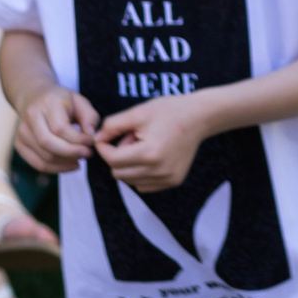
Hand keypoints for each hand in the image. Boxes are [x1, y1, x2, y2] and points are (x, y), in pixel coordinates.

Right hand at [14, 82, 99, 173]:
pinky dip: (56, 169)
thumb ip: (90, 118)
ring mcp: (22, 131)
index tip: (91, 142)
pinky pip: (38, 164)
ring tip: (80, 159)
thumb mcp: (81, 102)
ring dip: (65, 163)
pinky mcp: (20, 144)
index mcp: (48, 102)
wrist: (34, 97)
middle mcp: (31, 116)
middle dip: (71, 153)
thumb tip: (91, 137)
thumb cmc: (62, 101)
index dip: (77, 139)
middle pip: (47, 143)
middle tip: (88, 154)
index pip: (59, 128)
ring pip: (43, 156)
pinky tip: (69, 164)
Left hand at [96, 93, 214, 193]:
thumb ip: (112, 125)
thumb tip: (97, 139)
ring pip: (130, 181)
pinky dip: (140, 173)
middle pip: (118, 173)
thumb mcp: (137, 113)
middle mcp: (159, 171)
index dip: (104, 148)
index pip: (113, 160)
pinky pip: (143, 185)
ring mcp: (168, 178)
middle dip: (117, 156)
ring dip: (129, 166)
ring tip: (142, 146)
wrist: (200, 117)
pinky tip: (150, 156)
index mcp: (150, 153)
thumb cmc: (169, 111)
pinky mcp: (173, 181)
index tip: (105, 137)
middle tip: (130, 138)